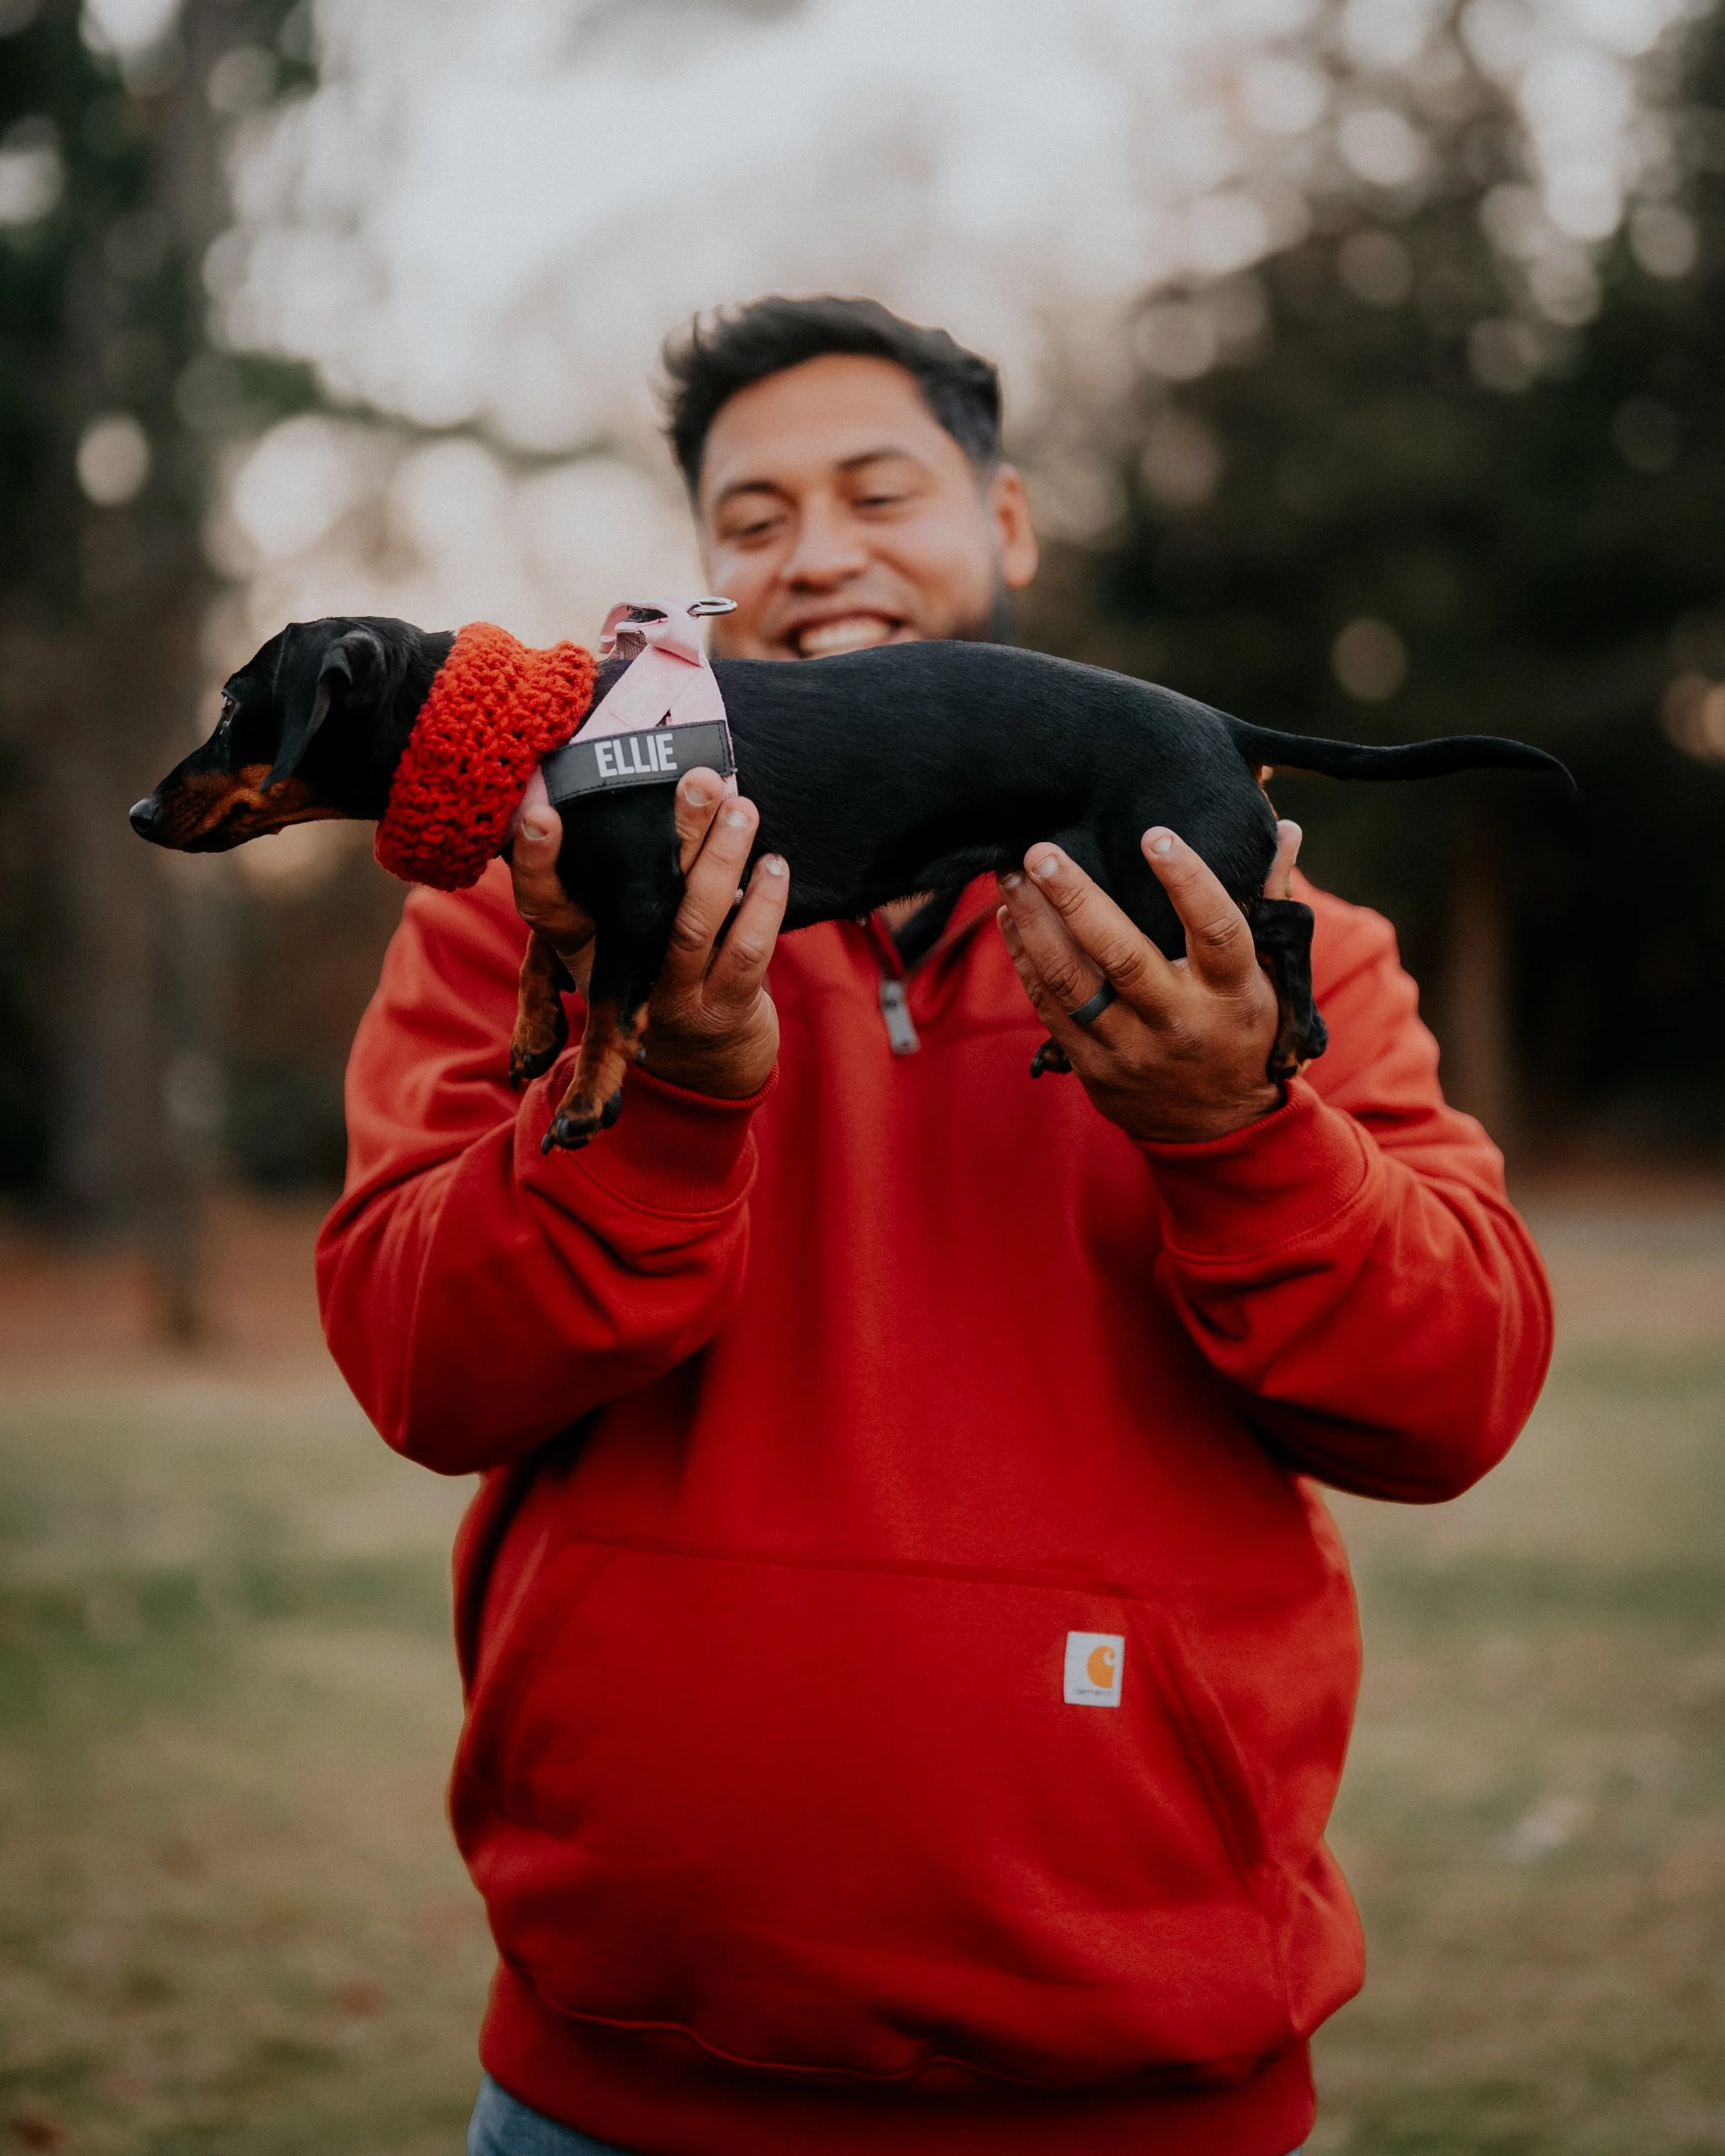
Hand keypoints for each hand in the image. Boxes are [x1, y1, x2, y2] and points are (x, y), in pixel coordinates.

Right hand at [510, 769, 787, 1099]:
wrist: (701, 1066)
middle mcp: (619, 975)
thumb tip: (632, 781)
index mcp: (583, 948)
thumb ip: (614, 879)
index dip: (536, 864)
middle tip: (697, 778)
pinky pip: (746, 950)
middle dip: (672, 834)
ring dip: (724, 858)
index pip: (544, 906)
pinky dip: (765, 903)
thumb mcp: (617, 938)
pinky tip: (774, 865)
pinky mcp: (723, 1009)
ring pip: (694, 921)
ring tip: (743, 808)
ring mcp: (671, 997)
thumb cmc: (655, 973)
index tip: (541, 812)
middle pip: (636, 901)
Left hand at [996, 819, 1302, 1144]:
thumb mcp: (1271, 977)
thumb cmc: (1244, 1030)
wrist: (1221, 1127)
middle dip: (1076, 899)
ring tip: (1011, 878)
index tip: (1155, 836)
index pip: (1216, 930)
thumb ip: (1270, 903)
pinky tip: (1012, 918)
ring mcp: (1133, 1050)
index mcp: (1233, 993)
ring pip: (1072, 983)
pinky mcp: (1095, 1068)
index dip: (1187, 881)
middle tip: (1040, 852)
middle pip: (1122, 956)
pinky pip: (1051, 1009)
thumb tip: (1286, 830)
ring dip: (1035, 925)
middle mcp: (1180, 1022)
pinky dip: (1026, 960)